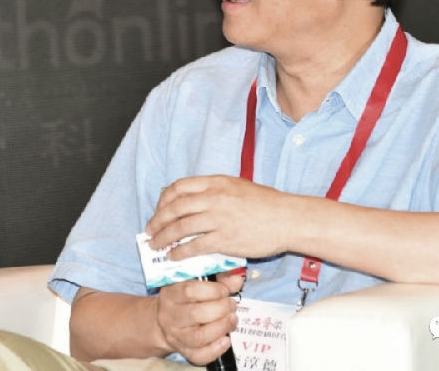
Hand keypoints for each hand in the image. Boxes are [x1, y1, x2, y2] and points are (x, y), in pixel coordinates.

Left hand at [145, 175, 294, 259]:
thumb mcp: (238, 187)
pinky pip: (194, 246)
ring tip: (156, 245)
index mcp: (216, 182)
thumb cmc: (267, 204)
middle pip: (175, 207)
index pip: (179, 187)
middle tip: (150, 230)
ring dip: (164, 237)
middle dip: (158, 220)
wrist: (288, 219)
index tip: (160, 209)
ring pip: (180, 227)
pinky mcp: (225, 239)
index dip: (164, 200)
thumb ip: (216, 191)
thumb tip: (194, 201)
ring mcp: (219, 218)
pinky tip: (174, 256)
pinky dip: (180, 252)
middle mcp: (214, 197)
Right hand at [155, 278, 238, 364]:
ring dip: (221, 327)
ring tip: (232, 319)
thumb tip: (237, 280)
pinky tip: (226, 339)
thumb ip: (218, 279)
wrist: (167, 322)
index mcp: (172, 293)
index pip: (190, 291)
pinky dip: (216, 349)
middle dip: (221, 309)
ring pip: (199, 337)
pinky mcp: (183, 351)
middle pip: (195, 314)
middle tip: (231, 305)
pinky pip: (199, 355)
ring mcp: (176, 336)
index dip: (213, 290)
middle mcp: (171, 315)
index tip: (225, 291)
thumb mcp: (197, 282)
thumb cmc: (187, 298)